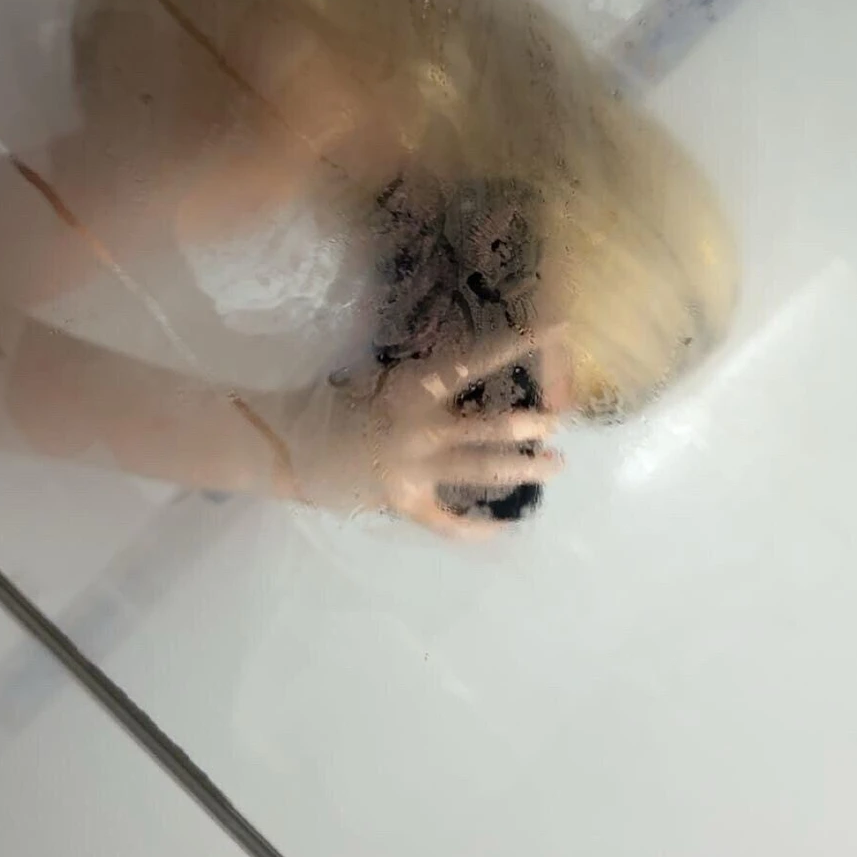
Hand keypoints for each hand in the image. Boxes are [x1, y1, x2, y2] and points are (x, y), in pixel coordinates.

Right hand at [288, 327, 569, 536]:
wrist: (297, 444)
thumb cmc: (346, 404)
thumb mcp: (388, 378)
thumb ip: (431, 379)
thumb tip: (480, 370)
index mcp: (417, 386)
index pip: (477, 359)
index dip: (519, 343)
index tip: (557, 328)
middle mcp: (422, 426)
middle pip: (490, 426)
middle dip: (531, 425)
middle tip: (560, 422)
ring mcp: (415, 467)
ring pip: (481, 469)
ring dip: (523, 468)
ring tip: (555, 464)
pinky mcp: (406, 502)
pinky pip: (449, 521)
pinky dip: (478, 528)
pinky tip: (504, 527)